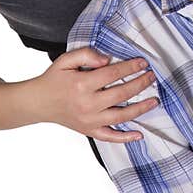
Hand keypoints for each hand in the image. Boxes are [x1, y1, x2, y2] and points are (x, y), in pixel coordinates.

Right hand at [34, 47, 158, 142]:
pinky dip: (125, 138)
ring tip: (154, 101)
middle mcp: (88, 103)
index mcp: (82, 84)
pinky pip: (110, 136)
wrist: (39, 102)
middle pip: (121, 93)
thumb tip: (107, 59)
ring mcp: (90, 120)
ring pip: (121, 115)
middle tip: (151, 77)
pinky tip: (139, 134)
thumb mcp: (65, 60)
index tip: (143, 62)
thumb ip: (86, 54)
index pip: (113, 74)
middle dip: (140, 83)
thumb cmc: (54, 80)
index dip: (131, 67)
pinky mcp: (89, 130)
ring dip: (140, 108)